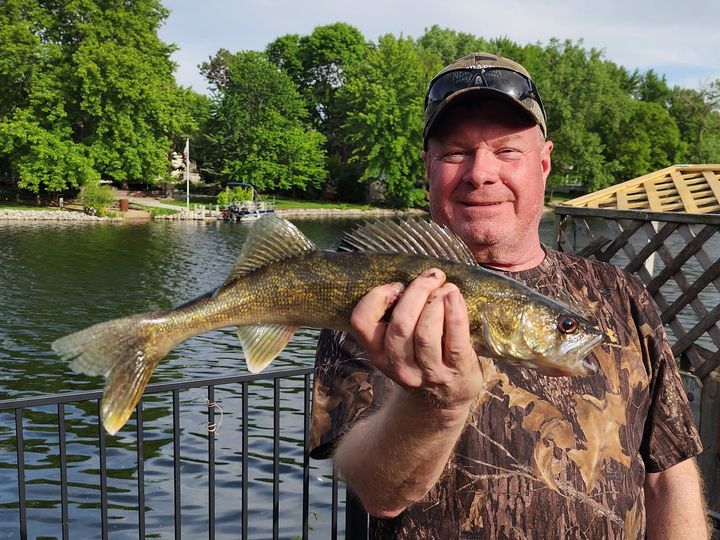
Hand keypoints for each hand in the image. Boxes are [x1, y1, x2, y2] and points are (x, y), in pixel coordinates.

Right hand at [350, 268, 484, 410]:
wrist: (445, 397)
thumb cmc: (421, 356)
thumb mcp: (397, 343)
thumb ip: (394, 315)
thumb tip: (408, 272)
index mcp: (377, 353)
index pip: (361, 321)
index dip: (378, 296)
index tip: (398, 286)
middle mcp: (398, 365)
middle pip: (400, 324)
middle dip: (417, 292)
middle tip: (431, 276)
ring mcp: (428, 373)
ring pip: (426, 333)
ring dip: (436, 301)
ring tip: (446, 287)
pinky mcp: (457, 371)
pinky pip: (455, 339)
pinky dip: (456, 313)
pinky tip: (455, 296)